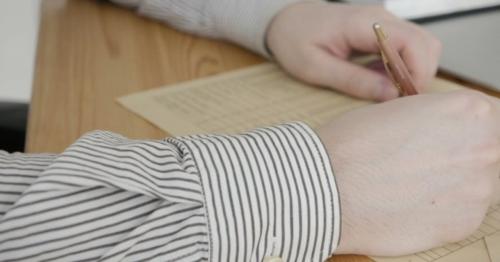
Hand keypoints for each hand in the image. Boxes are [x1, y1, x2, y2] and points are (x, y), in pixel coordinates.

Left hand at [266, 2, 441, 100]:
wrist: (285, 21)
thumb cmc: (294, 40)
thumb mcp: (316, 68)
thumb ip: (354, 81)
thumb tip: (391, 95)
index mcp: (362, 24)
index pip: (411, 42)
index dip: (417, 73)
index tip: (405, 98)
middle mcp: (380, 18)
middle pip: (425, 44)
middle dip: (419, 75)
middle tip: (397, 99)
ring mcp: (383, 22)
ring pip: (421, 45)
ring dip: (412, 71)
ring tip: (386, 89)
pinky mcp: (382, 30)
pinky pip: (406, 48)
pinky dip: (402, 67)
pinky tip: (379, 79)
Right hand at [317, 90, 499, 255]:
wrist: (325, 187)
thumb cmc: (351, 144)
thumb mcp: (399, 111)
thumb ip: (436, 119)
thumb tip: (446, 131)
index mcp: (469, 111)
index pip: (492, 117)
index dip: (469, 127)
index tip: (455, 136)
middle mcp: (484, 148)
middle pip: (490, 151)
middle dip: (463, 155)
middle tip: (427, 162)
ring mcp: (478, 191)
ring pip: (478, 184)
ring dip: (454, 184)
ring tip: (412, 185)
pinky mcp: (464, 225)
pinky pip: (463, 213)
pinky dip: (442, 210)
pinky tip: (410, 204)